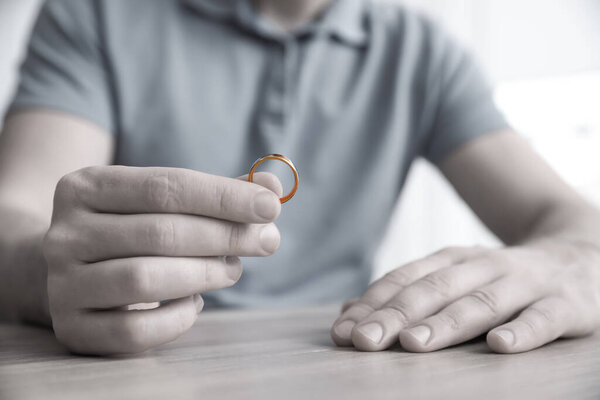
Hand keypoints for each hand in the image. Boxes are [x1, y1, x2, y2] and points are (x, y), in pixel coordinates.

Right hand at [44, 166, 281, 354]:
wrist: (71, 268)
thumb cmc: (132, 227)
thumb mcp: (164, 200)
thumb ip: (218, 194)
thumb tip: (274, 185)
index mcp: (85, 186)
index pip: (165, 186)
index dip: (223, 197)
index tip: (270, 206)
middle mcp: (64, 233)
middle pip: (159, 232)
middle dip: (225, 237)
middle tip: (265, 241)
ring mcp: (63, 283)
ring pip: (146, 280)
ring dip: (205, 274)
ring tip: (232, 269)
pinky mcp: (72, 327)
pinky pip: (135, 330)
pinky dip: (178, 319)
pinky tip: (196, 302)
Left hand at [331, 244, 599, 352]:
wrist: (582, 255)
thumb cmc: (503, 277)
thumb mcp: (454, 277)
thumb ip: (407, 292)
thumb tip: (348, 312)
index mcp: (452, 261)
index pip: (405, 279)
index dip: (373, 304)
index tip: (343, 330)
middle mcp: (483, 266)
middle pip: (434, 291)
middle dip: (396, 315)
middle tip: (364, 340)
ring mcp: (524, 283)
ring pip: (481, 303)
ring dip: (445, 323)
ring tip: (414, 343)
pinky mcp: (564, 304)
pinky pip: (542, 319)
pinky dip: (522, 332)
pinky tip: (498, 346)